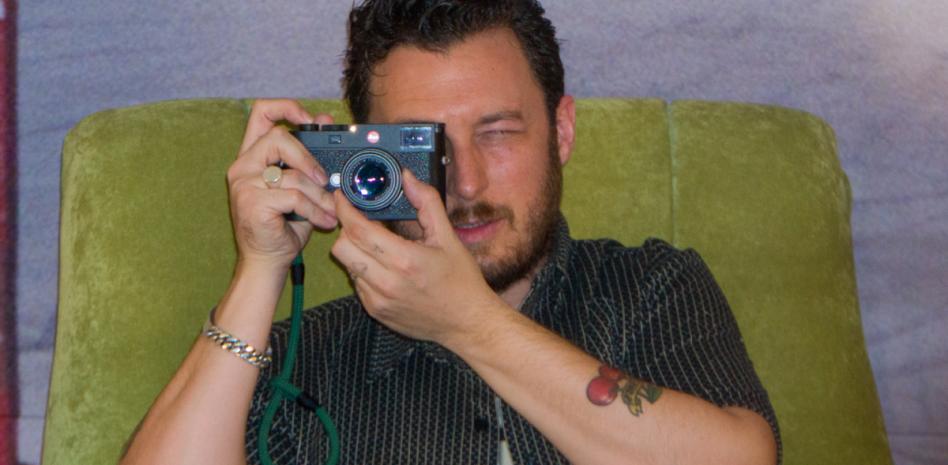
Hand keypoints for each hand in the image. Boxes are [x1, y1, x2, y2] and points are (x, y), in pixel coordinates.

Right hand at [226, 99, 337, 268]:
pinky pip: (293, 197)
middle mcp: (243, 166)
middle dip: (308, 158)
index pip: (262, 113)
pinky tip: (324, 221)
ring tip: (330, 210)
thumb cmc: (284, 225)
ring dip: (319, 195)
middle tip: (325, 180)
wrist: (268, 261)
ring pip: (292, 175)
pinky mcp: (251, 203)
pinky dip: (315, 210)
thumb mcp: (302, 186)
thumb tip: (324, 119)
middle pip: (277, 137)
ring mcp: (244, 184)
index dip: (287, 107)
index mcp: (253, 156)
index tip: (311, 119)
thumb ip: (310, 155)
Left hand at [330, 170, 509, 344]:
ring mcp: (379, 299)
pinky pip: (357, 283)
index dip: (344, 209)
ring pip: (347, 265)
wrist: (467, 323)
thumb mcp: (448, 237)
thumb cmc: (461, 281)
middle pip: (341, 247)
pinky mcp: (376, 311)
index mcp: (405, 259)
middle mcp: (387, 281)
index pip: (358, 229)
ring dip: (356, 251)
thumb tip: (408, 178)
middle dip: (347, 230)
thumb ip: (427, 203)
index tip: (342, 197)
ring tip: (377, 246)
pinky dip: (364, 270)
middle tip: (362, 222)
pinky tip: (384, 268)